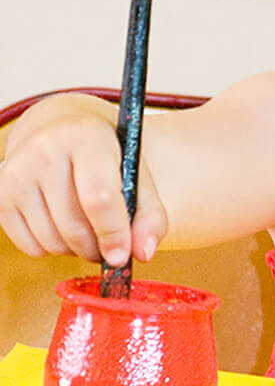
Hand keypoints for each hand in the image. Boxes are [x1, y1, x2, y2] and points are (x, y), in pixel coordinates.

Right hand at [0, 103, 166, 265]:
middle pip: (74, 226)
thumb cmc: (105, 156)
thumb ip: (150, 216)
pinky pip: (30, 246)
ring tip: (87, 231)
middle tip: (108, 247)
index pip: (98, 196)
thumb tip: (143, 253)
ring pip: (51, 241)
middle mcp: (45, 148)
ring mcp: (16, 171)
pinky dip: (51, 248)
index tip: (121, 256)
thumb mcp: (136, 173)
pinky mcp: (0, 193)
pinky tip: (62, 225)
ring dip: (75, 250)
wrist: (60, 129)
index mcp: (86, 136)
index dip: (113, 233)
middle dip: (96, 248)